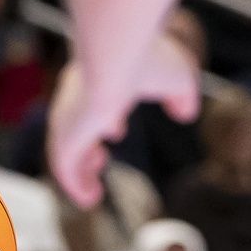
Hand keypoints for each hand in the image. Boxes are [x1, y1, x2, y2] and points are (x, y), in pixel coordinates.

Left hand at [48, 31, 197, 205]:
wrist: (117, 52)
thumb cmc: (148, 58)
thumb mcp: (177, 78)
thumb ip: (182, 96)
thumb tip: (186, 113)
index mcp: (99, 79)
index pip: (97, 102)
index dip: (106, 119)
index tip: (116, 130)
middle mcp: (76, 98)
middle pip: (76, 128)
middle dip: (87, 146)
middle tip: (100, 160)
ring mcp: (67, 118)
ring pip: (67, 152)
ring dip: (80, 172)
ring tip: (92, 194)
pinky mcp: (65, 136)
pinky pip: (64, 168)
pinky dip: (73, 185)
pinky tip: (89, 198)